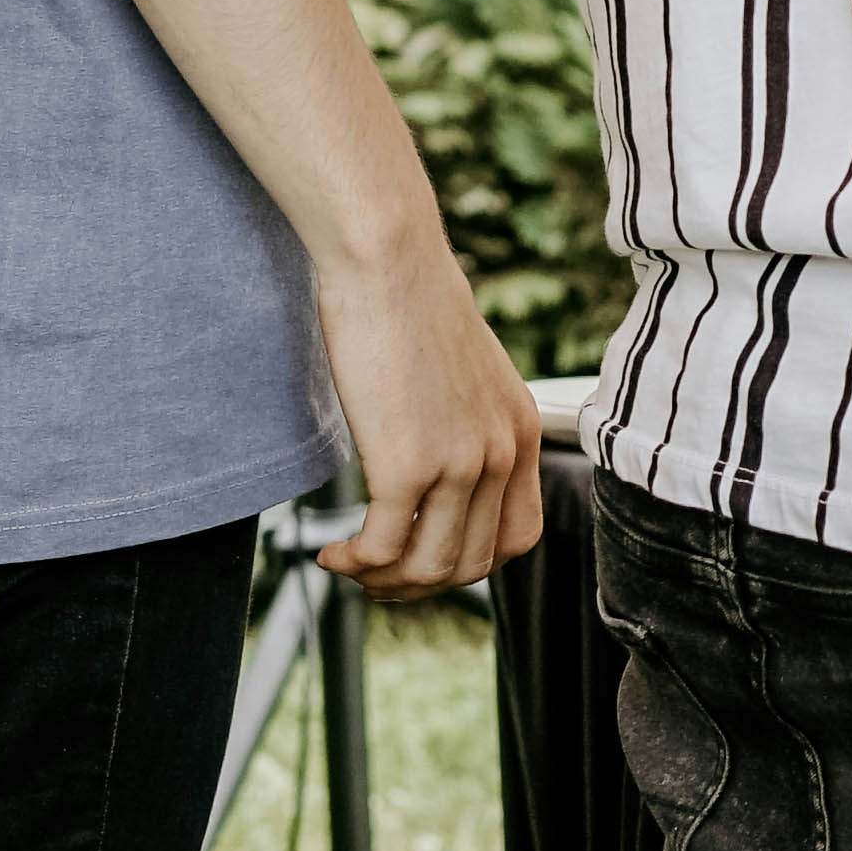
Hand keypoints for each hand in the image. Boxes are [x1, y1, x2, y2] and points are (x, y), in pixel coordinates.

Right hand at [310, 233, 546, 600]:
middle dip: (419, 584)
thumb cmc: (413, 311)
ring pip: (430, 567)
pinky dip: (354, 564)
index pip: (519, 536)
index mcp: (521, 434)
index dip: (472, 563)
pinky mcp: (407, 465)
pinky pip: (383, 549)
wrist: (390, 266)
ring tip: (350, 565)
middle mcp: (501, 454)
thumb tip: (443, 467)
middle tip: (376, 573)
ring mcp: (459, 463)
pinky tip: (331, 553)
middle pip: (473, 563)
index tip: (427, 558)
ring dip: (384, 582)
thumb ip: (469, 426)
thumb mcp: (468, 377)